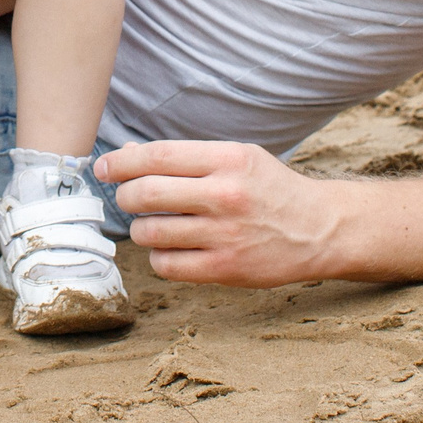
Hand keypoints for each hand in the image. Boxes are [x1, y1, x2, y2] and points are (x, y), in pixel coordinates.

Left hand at [95, 140, 344, 286]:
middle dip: (124, 196)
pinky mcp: (226, 269)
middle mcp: (225, 195)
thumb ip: (184, 157)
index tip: (104, 168)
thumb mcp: (236, 158)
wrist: (319, 229)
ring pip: (150, 232)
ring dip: (140, 229)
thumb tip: (126, 153)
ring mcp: (225, 235)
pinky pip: (167, 265)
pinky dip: (158, 257)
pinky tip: (170, 249)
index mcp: (228, 160)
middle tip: (126, 197)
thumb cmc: (268, 188)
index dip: (120, 162)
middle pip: (145, 194)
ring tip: (151, 225)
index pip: (157, 157)